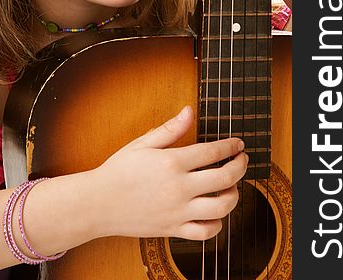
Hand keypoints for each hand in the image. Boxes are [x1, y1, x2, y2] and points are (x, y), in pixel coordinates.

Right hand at [92, 106, 247, 240]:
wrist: (99, 203)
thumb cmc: (119, 170)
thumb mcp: (142, 143)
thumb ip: (170, 129)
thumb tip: (189, 110)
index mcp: (171, 162)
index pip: (213, 152)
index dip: (231, 146)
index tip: (238, 143)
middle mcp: (179, 188)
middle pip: (225, 178)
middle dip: (240, 166)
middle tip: (242, 160)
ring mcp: (178, 211)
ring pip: (221, 207)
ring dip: (234, 195)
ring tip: (232, 185)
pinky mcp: (174, 229)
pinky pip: (206, 232)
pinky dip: (218, 223)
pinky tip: (215, 212)